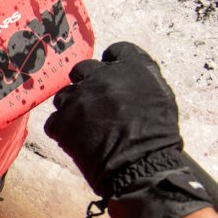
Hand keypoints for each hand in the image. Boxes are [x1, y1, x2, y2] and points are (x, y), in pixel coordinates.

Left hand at [45, 42, 182, 197]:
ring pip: (65, 95)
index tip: (114, 78)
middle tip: (96, 106)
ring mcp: (78, 97)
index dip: (114, 64)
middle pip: (83, 69)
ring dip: (73, 108)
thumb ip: (143, 79)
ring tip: (87, 129)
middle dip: (87, 84)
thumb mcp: (162, 98)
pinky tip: (77, 141)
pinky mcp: (61, 120)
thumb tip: (129, 74)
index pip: (117, 51)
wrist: (141, 166)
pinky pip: (54, 121)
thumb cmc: (158, 137)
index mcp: (130, 67)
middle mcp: (101, 76)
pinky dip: (63, 130)